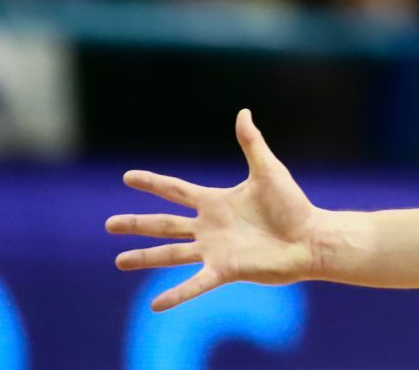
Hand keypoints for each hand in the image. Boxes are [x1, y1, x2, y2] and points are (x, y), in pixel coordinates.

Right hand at [107, 109, 325, 310]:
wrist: (310, 238)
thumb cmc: (293, 205)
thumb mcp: (268, 171)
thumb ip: (252, 143)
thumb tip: (243, 112)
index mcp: (216, 202)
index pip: (175, 190)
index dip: (152, 183)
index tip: (127, 176)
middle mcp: (209, 226)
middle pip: (164, 224)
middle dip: (136, 224)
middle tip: (108, 224)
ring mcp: (214, 250)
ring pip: (170, 253)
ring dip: (144, 258)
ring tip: (119, 260)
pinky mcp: (225, 270)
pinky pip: (194, 284)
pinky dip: (176, 295)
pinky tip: (154, 306)